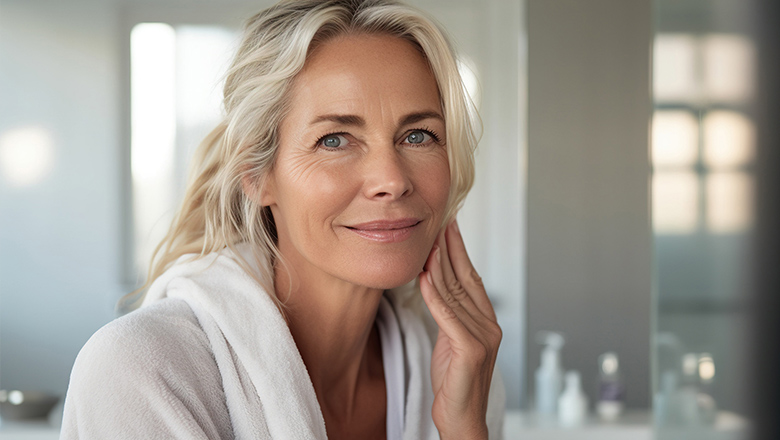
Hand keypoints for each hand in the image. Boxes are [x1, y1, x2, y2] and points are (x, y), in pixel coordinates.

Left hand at [418, 219, 501, 439]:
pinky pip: (448, 317)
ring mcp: (483, 338)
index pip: (472, 277)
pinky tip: (425, 277)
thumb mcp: (451, 341)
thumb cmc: (455, 383)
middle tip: (439, 222)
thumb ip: (450, 315)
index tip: (449, 227)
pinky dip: (435, 296)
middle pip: (465, 280)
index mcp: (486, 321)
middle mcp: (489, 325)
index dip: (460, 251)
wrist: (462, 420)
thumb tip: (437, 285)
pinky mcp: (471, 351)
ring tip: (427, 242)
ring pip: (455, 294)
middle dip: (450, 250)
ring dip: (439, 266)